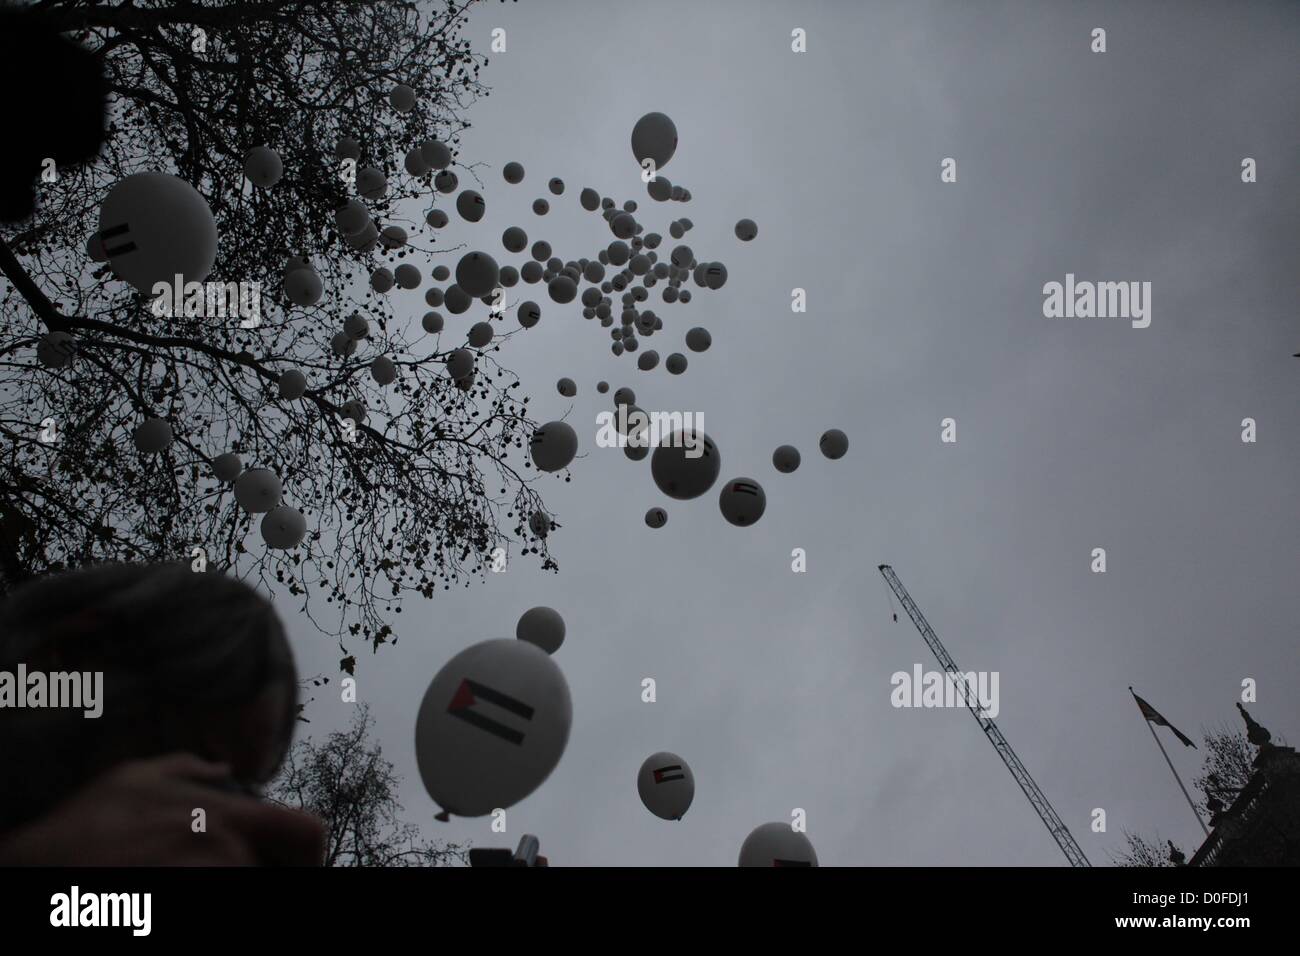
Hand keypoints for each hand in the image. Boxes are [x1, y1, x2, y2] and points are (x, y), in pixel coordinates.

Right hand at [0, 753, 325, 865]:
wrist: (34, 868)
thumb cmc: (81, 827)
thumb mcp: (131, 779)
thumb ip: (186, 768)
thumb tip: (223, 767)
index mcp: (222, 813)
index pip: (306, 832)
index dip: (312, 855)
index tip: (304, 868)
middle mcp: (222, 845)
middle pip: (266, 871)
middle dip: (256, 871)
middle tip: (216, 868)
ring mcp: (206, 874)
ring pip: (240, 880)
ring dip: (220, 881)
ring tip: (172, 871)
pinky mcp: (182, 895)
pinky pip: (215, 894)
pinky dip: (199, 890)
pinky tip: (162, 886)